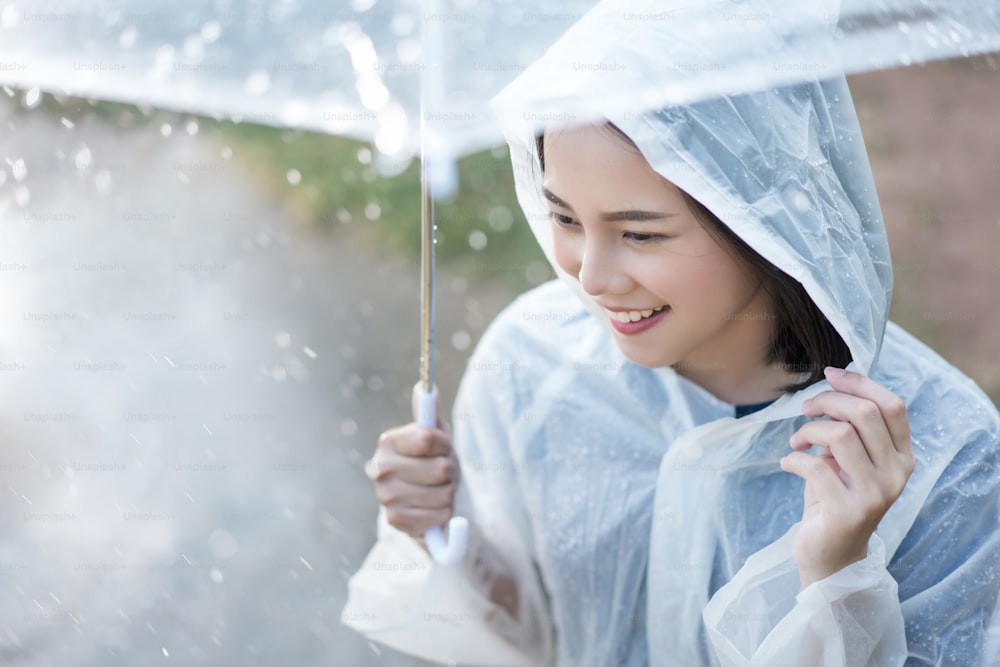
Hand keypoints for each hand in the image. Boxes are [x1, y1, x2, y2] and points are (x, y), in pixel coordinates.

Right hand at [366, 383, 458, 541]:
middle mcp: (380, 468)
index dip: (445, 444)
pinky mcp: (395, 521)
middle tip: (444, 473)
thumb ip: (429, 412)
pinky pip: (437, 517)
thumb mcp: (434, 436)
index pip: (427, 438)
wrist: (423, 500)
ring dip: (448, 493)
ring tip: (439, 490)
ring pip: (443, 494)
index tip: (445, 448)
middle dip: (450, 472)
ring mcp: (385, 497)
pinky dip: (443, 514)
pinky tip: (434, 509)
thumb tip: (426, 386)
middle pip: (440, 469)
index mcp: (389, 442)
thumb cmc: (432, 461)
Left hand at [780, 367, 914, 588]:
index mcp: (902, 457)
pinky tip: (788, 463)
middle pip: (864, 414)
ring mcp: (874, 495)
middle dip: (827, 401)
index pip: (893, 406)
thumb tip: (833, 383)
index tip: (830, 375)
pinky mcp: (847, 512)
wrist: (831, 554)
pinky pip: (814, 466)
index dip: (860, 383)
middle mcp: (896, 475)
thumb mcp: (848, 458)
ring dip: (808, 430)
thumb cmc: (835, 497)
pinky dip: (793, 458)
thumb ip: (850, 427)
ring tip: (797, 441)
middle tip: (805, 409)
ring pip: (839, 435)